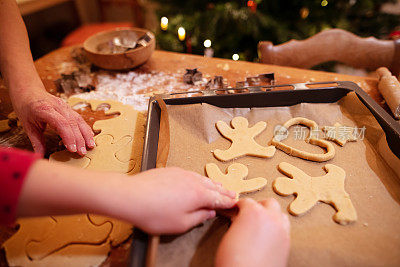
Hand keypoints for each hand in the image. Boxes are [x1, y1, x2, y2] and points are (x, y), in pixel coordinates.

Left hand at [12, 89, 93, 154]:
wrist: (28, 90)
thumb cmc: (26, 108)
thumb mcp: (28, 126)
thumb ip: (36, 141)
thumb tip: (40, 156)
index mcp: (45, 109)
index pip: (61, 123)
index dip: (69, 137)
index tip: (72, 149)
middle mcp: (58, 106)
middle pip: (73, 123)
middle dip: (79, 139)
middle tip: (82, 153)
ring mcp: (65, 106)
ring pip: (79, 120)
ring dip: (86, 134)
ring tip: (90, 146)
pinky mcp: (69, 108)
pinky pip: (79, 118)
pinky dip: (85, 128)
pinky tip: (89, 137)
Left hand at [101, 167, 236, 234]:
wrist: (131, 196)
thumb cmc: (153, 212)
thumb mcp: (180, 224)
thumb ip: (198, 218)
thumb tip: (209, 212)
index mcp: (198, 195)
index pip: (218, 199)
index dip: (228, 202)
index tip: (235, 203)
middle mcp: (193, 181)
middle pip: (213, 186)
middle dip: (224, 191)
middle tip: (232, 193)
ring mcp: (181, 173)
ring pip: (203, 178)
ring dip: (213, 183)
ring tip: (219, 185)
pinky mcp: (171, 170)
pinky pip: (191, 174)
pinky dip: (199, 178)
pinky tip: (198, 180)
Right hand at [215, 198, 289, 266]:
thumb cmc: (234, 260)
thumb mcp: (229, 235)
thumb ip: (238, 222)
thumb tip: (240, 220)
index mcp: (253, 212)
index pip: (247, 201)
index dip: (239, 206)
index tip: (237, 210)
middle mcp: (271, 218)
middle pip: (269, 203)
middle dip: (259, 206)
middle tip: (249, 214)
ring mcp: (282, 230)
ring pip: (280, 214)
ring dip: (271, 216)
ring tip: (261, 224)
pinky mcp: (287, 244)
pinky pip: (284, 229)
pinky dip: (277, 228)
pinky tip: (267, 236)